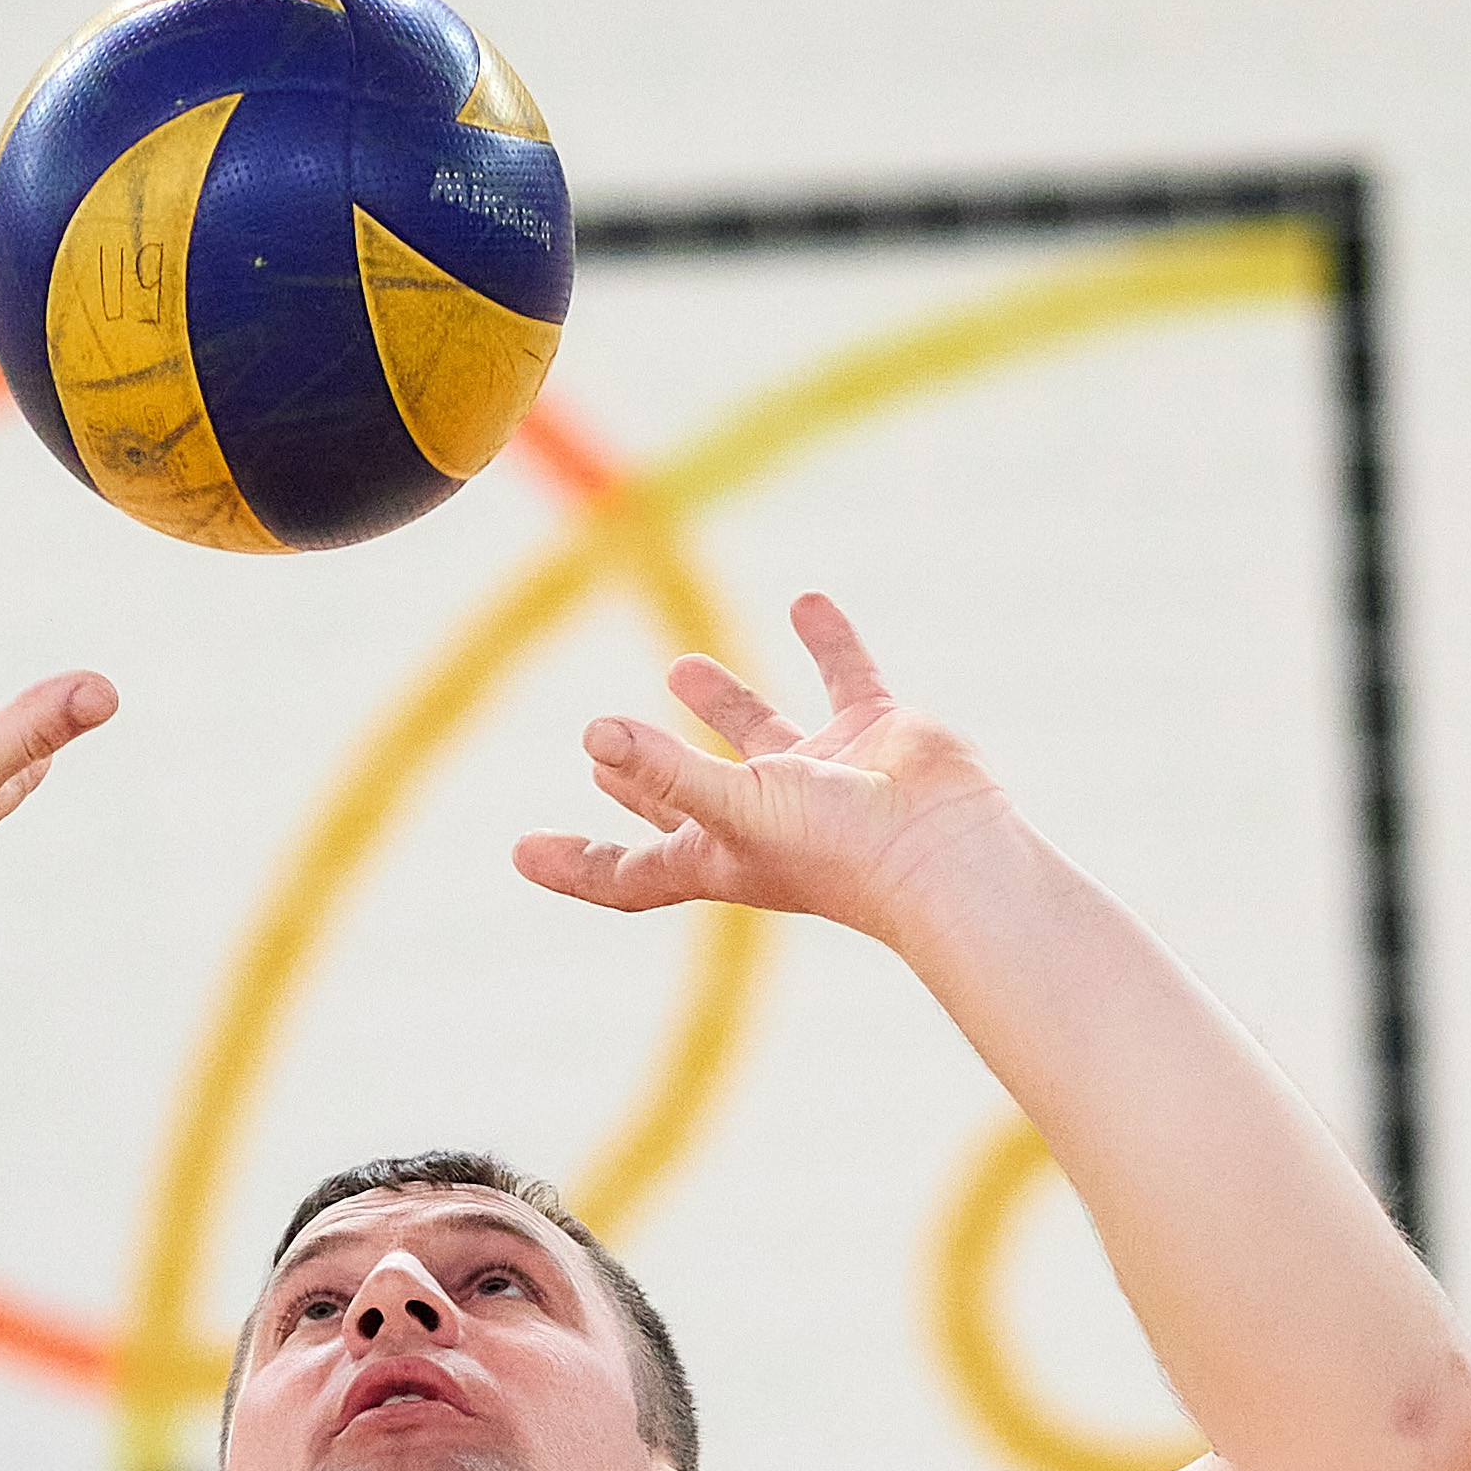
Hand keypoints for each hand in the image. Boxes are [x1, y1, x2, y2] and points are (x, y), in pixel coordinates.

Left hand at [515, 593, 1022, 950]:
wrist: (950, 852)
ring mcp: (822, 776)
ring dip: (722, 701)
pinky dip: (829, 641)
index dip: (575, 863)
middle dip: (642, 781)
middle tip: (597, 753)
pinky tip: (807, 602)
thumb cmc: (837, 849)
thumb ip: (664, 768)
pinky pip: (847, 677)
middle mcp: (765, 817)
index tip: (520, 852)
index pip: (630, 868)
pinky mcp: (876, 735)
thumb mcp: (735, 806)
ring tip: (680, 668)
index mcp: (720, 853)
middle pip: (684, 800)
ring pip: (761, 733)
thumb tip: (591, 730)